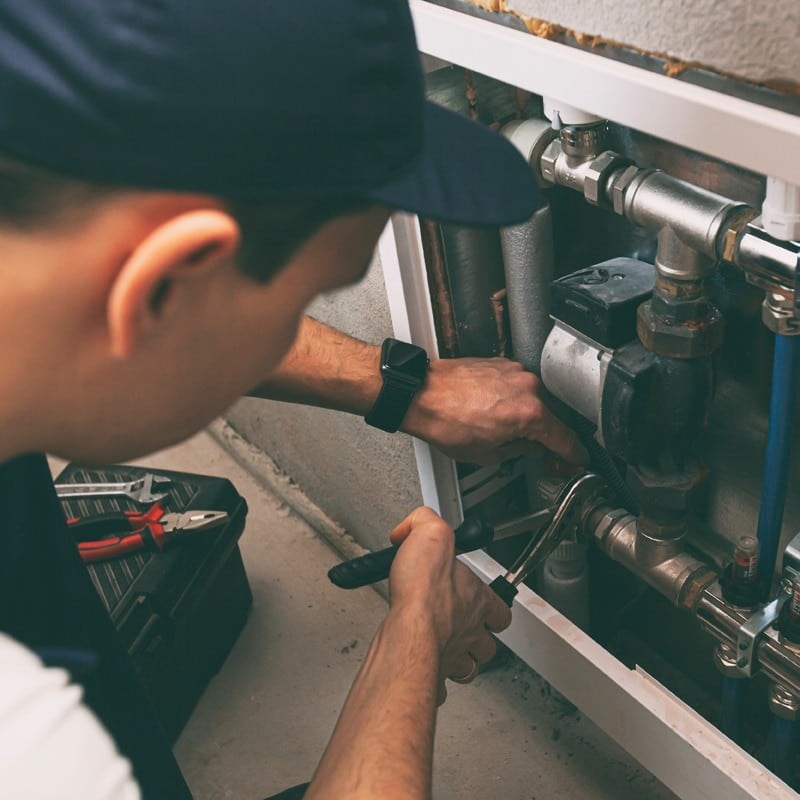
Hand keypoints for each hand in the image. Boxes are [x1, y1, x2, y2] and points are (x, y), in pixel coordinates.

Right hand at [387, 507, 511, 703]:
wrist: (409, 631)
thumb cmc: (424, 592)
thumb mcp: (431, 534)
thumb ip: (425, 521)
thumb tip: (413, 523)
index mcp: (477, 600)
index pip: (501, 609)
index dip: (494, 606)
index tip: (486, 600)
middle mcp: (470, 631)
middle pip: (487, 644)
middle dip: (478, 641)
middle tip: (462, 630)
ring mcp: (453, 657)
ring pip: (468, 668)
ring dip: (460, 662)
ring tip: (446, 652)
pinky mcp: (432, 675)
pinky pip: (439, 687)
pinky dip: (433, 684)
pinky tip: (421, 671)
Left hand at [402, 357, 587, 465]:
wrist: (421, 394)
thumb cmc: (445, 421)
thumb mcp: (489, 454)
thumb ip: (521, 452)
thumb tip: (533, 451)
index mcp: (531, 413)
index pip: (566, 439)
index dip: (574, 456)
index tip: (577, 461)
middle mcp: (529, 387)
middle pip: (554, 417)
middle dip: (551, 439)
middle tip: (544, 456)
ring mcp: (516, 372)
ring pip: (538, 400)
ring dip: (532, 417)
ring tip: (512, 434)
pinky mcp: (503, 364)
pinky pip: (521, 386)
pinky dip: (518, 401)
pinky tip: (501, 414)